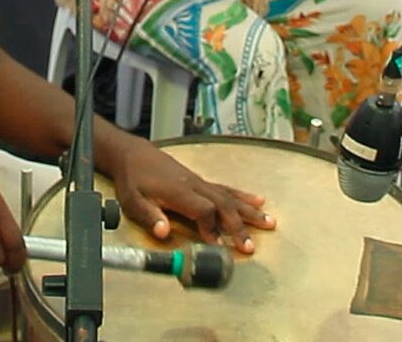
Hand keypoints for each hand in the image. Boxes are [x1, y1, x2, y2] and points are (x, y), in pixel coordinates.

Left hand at [107, 140, 275, 254]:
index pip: (203, 210)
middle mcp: (193, 185)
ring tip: (268, 222)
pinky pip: (226, 188)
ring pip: (229, 196)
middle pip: (222, 204)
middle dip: (238, 226)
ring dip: (248, 211)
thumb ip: (149, 215)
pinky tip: (258, 201)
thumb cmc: (133, 179)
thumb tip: (163, 231)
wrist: (134, 155)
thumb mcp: (133, 200)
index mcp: (178, 192)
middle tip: (250, 246)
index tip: (218, 244)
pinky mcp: (201, 180)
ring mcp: (199, 182)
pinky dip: (243, 195)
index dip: (211, 228)